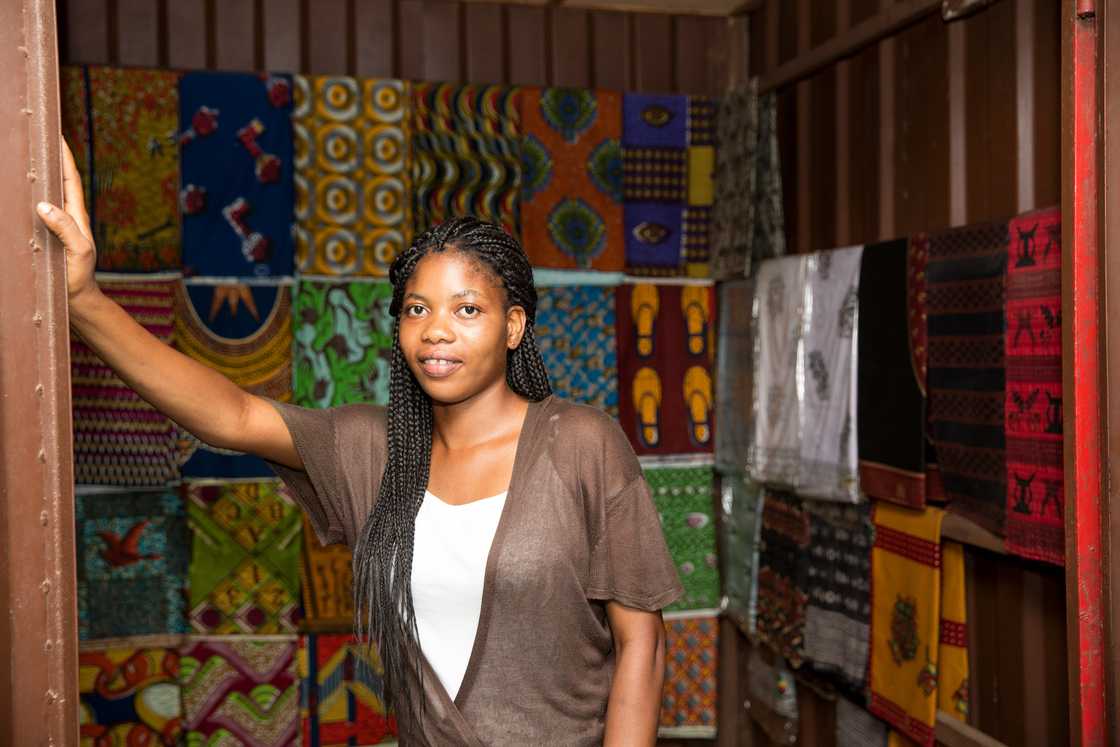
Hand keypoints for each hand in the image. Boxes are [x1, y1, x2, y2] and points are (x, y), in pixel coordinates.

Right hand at [36, 140, 98, 304]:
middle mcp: (65, 214)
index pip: (70, 179)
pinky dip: (28, 195)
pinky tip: (17, 190)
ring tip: (24, 155)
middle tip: (36, 136)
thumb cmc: (79, 275)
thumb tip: (44, 205)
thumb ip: (66, 229)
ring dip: (36, 174)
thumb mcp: (78, 251)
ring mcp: (55, 224)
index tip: (57, 134)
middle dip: (49, 158)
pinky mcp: (44, 233)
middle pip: (56, 180)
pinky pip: (35, 209)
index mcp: (76, 214)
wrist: (75, 297)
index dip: (64, 156)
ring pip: (44, 192)